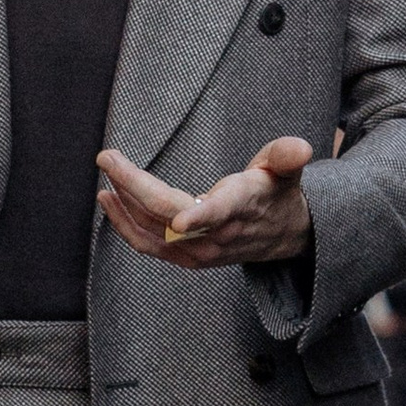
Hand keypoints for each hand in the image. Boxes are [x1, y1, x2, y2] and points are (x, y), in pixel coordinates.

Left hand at [96, 137, 315, 268]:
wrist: (281, 235)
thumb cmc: (276, 192)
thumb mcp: (285, 169)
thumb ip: (286, 156)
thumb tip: (300, 148)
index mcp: (240, 208)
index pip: (218, 215)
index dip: (199, 218)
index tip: (178, 220)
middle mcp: (217, 235)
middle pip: (167, 216)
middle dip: (133, 187)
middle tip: (107, 158)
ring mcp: (199, 251)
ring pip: (152, 232)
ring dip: (123, 205)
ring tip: (105, 175)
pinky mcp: (186, 257)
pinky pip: (148, 245)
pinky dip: (125, 226)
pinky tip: (109, 202)